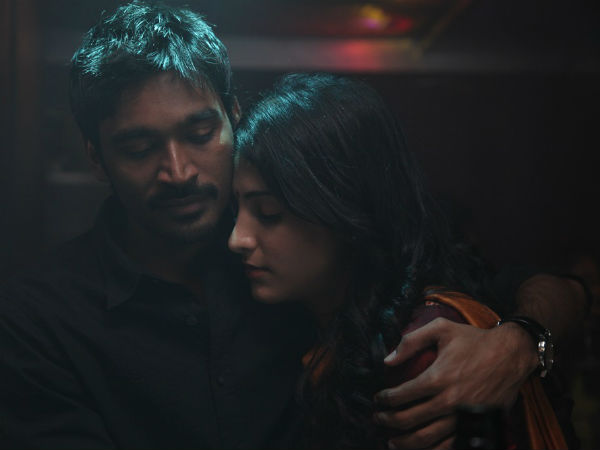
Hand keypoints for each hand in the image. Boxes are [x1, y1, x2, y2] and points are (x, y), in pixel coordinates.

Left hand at [373, 318, 538, 448]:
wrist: (512, 354)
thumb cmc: (474, 340)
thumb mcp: (441, 328)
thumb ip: (411, 341)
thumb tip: (387, 360)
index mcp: (438, 378)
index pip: (401, 395)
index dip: (384, 400)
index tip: (378, 399)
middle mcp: (449, 401)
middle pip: (409, 420)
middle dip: (388, 421)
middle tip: (378, 418)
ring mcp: (464, 417)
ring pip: (428, 439)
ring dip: (405, 442)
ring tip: (392, 441)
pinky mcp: (477, 425)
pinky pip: (451, 445)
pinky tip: (421, 448)